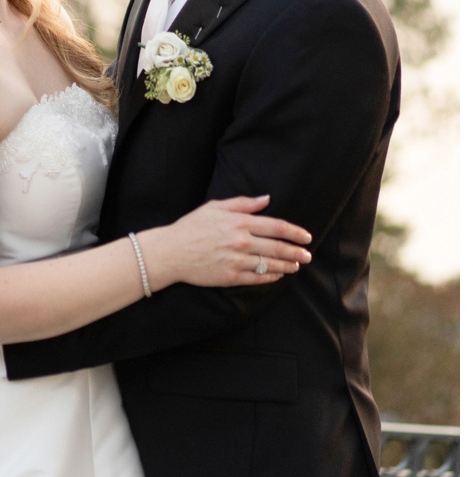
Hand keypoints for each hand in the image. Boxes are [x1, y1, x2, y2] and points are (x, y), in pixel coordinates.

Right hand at [140, 194, 311, 287]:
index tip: (306, 237)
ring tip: (296, 265)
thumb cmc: (190, 227)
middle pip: (278, 247)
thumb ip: (242, 203)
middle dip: (297, 252)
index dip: (295, 233)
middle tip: (307, 255)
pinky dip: (271, 277)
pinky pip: (258, 278)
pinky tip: (278, 275)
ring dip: (287, 265)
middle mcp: (240, 242)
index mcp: (239, 223)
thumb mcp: (214, 207)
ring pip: (271, 264)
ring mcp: (236, 261)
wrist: (169, 252)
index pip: (277, 227)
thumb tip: (266, 199)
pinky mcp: (230, 277)